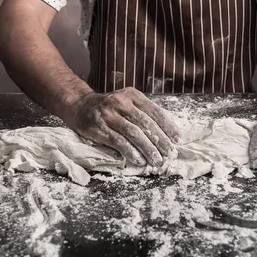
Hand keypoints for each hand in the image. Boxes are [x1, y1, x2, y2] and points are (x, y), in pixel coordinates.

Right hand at [63, 87, 179, 166]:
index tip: (177, 140)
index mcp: (132, 95)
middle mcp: (121, 102)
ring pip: (134, 134)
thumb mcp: (126, 101)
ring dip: (148, 149)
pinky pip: (119, 142)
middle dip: (160, 141)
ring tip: (157, 161)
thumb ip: (142, 112)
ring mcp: (109, 115)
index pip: (154, 112)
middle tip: (170, 154)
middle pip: (146, 124)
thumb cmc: (108, 107)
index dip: (168, 127)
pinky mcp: (99, 128)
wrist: (79, 105)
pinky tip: (139, 160)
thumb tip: (164, 133)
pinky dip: (131, 152)